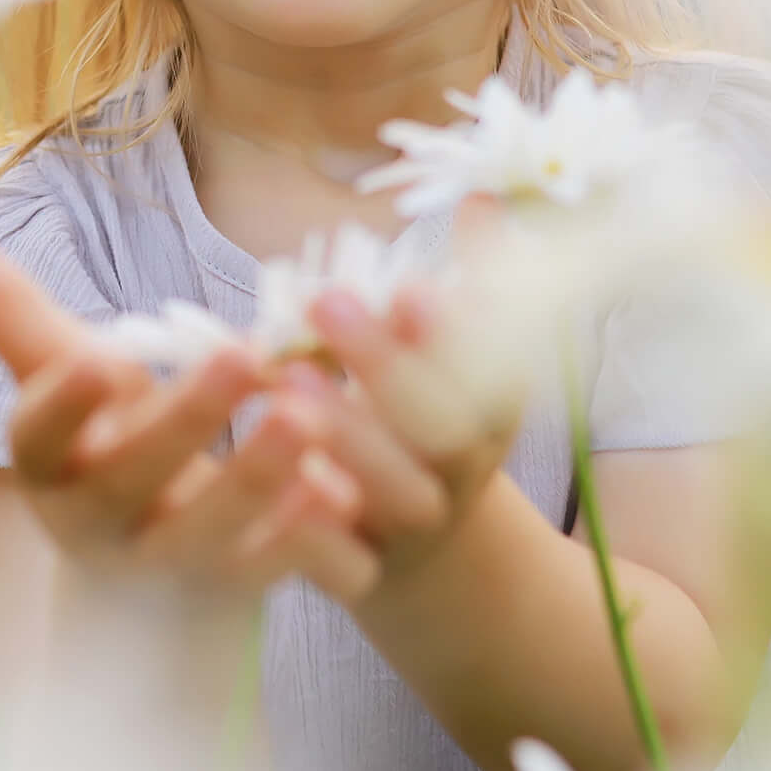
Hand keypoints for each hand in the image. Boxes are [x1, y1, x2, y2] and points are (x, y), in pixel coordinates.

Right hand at [0, 241, 380, 603]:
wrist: (147, 588)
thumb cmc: (107, 448)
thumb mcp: (62, 388)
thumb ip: (14, 321)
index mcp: (49, 465)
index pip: (38, 437)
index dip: (62, 404)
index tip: (98, 358)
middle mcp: (97, 523)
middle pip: (130, 478)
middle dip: (183, 421)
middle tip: (243, 356)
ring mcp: (166, 564)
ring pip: (206, 532)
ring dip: (257, 475)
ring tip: (306, 415)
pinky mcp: (233, 592)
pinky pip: (268, 571)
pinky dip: (304, 536)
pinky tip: (347, 491)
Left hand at [288, 280, 522, 580]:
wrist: (424, 555)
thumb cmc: (425, 427)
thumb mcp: (456, 361)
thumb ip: (469, 281)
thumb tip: (481, 197)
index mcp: (491, 412)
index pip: (492, 369)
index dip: (459, 332)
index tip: (408, 284)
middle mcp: (460, 471)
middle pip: (442, 427)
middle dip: (389, 363)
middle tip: (325, 299)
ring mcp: (413, 527)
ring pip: (395, 493)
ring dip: (349, 437)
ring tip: (288, 382)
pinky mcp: (362, 573)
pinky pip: (344, 564)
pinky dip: (315, 535)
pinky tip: (278, 492)